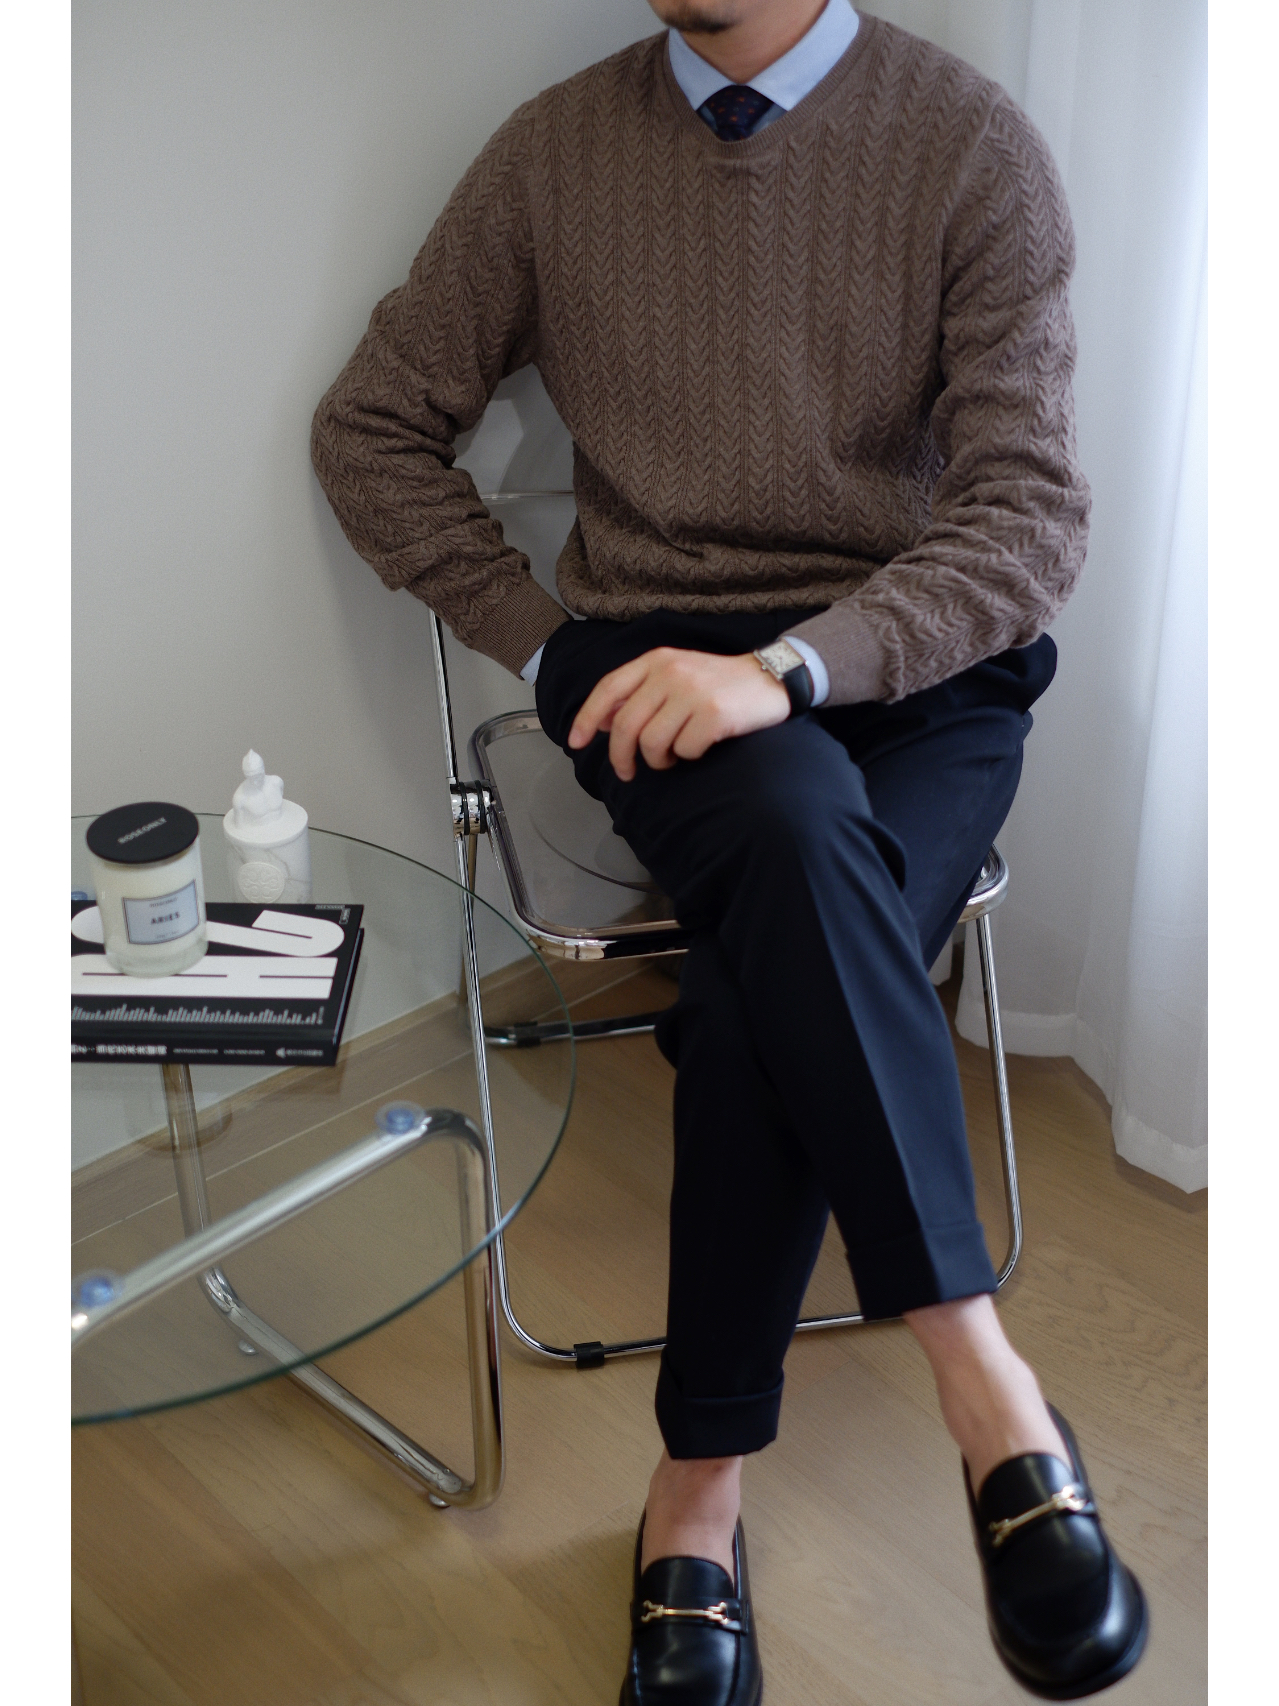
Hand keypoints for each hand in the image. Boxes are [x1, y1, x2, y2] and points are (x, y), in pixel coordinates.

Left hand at [568, 648, 790, 780]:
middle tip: (627, 772)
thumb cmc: (718, 683)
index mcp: (656, 660)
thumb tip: (603, 721)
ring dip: (658, 759)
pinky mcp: (714, 714)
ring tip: (672, 756)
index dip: (587, 718)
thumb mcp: (675, 675)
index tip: (576, 742)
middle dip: (620, 757)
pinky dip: (688, 756)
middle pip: (626, 725)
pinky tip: (699, 747)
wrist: (771, 678)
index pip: (608, 689)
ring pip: (652, 743)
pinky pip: (684, 750)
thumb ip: (638, 693)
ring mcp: (693, 692)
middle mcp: (670, 672)